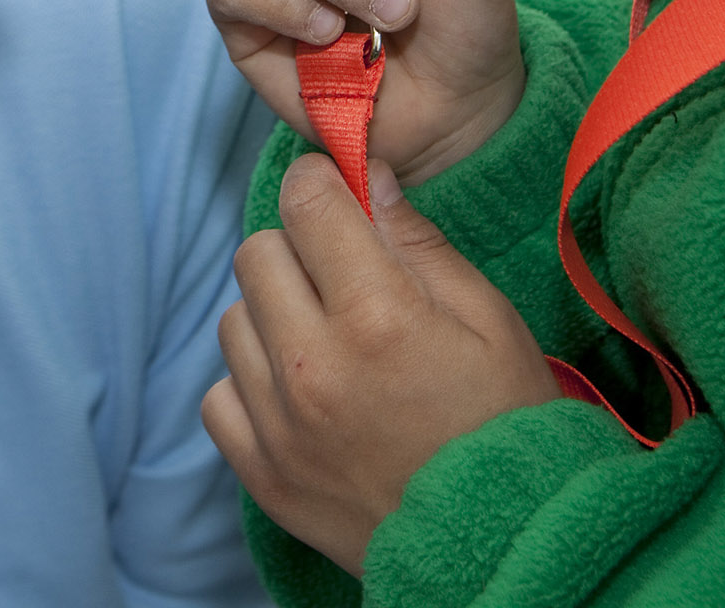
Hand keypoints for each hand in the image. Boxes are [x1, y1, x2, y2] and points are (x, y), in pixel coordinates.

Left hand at [203, 155, 559, 575]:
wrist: (501, 546)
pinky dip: (251, 385)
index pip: (306, 204)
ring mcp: (280, 425)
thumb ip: (418, 244)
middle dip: (297, 249)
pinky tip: (301, 393)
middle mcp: (314, 366)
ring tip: (327, 342)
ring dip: (272, 315)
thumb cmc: (506, 424)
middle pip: (257, 253)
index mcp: (378, 317)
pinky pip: (219, 394)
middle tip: (341, 278)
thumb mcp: (489, 320)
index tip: (333, 193)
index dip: (320, 184)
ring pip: (233, 320)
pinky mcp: (262, 473)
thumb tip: (368, 178)